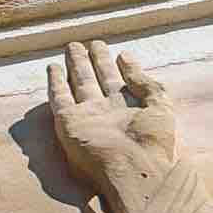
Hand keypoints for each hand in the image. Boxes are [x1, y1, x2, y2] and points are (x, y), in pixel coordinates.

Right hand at [46, 39, 184, 211]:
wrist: (134, 169)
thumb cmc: (152, 140)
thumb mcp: (159, 104)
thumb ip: (144, 82)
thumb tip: (126, 58)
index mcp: (129, 107)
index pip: (121, 80)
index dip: (119, 65)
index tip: (117, 51)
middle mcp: (107, 110)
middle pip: (98, 79)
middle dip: (94, 61)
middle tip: (89, 42)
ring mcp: (88, 116)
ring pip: (80, 84)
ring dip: (76, 65)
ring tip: (72, 46)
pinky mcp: (69, 123)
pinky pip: (59, 99)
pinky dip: (55, 84)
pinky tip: (53, 68)